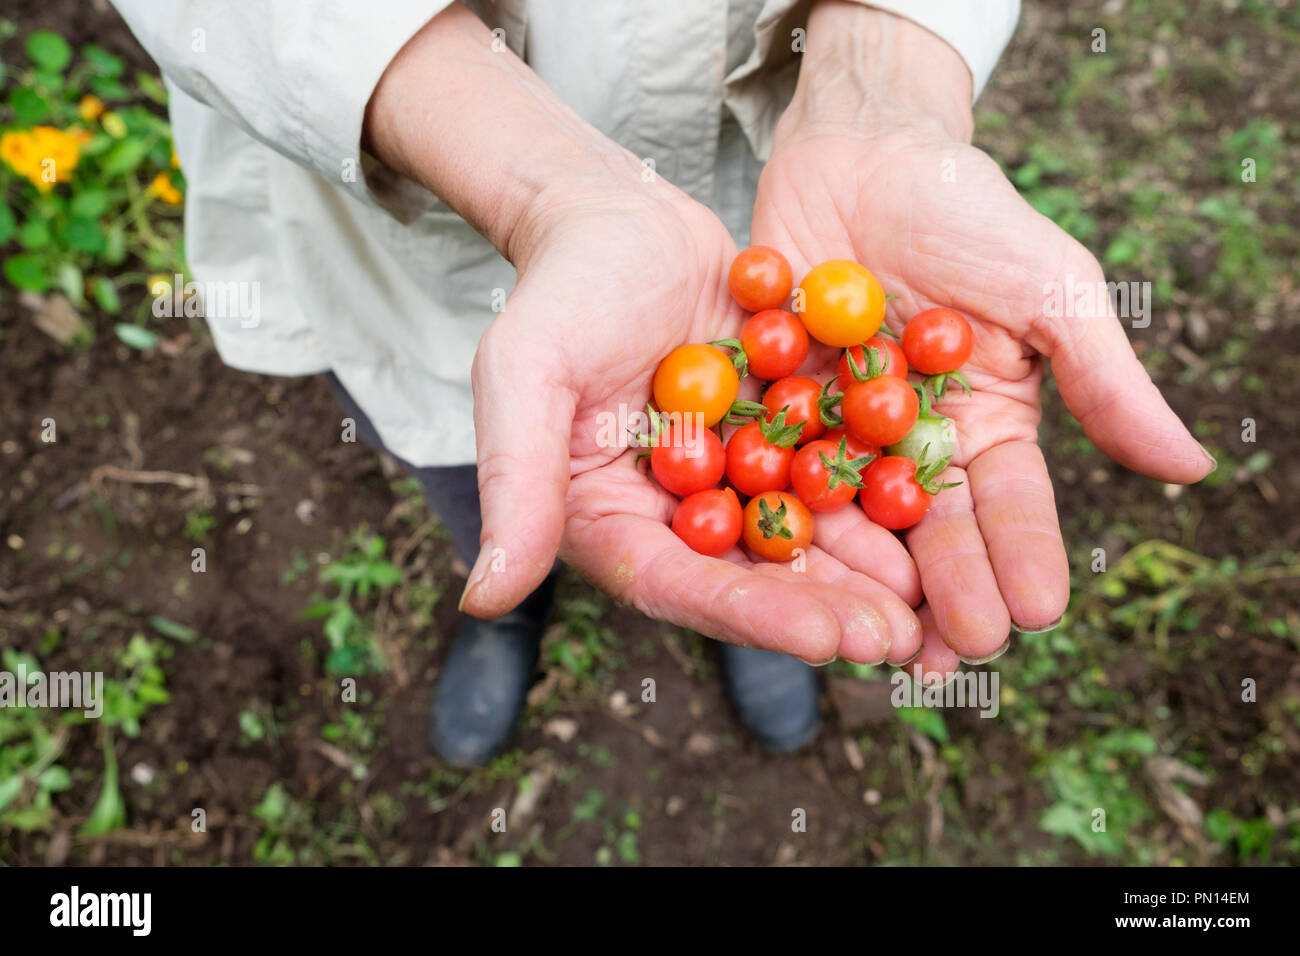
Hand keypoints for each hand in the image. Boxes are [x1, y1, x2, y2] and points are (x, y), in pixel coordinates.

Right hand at [364, 5, 920, 662]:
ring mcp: (730, 480)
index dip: (753, 616)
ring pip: (805, 536)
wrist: (618, 220)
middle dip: (827, 609)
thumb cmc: (558, 293)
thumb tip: (481, 599)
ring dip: (869, 569)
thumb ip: (514, 484)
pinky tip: (940, 514)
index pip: (678, 586)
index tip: (826, 638)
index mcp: (609, 523)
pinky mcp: (777, 436)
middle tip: (900, 638)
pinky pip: (833, 471)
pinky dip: (881, 494)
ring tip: (937, 599)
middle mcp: (673, 518)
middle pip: (752, 577)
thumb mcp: (524, 376)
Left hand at [750, 4, 1213, 666]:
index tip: (1033, 612)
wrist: (863, 151)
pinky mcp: (772, 410)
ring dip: (858, 579)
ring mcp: (838, 433)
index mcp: (984, 428)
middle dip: (942, 591)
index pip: (1008, 505)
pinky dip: (772, 512)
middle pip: (927, 531)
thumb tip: (1192, 470)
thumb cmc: (971, 212)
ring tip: (865, 637)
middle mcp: (911, 445)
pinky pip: (771, 467)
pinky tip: (773, 563)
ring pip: (849, 518)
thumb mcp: (1051, 289)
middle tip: (947, 655)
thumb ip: (1105, 380)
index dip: (1022, 556)